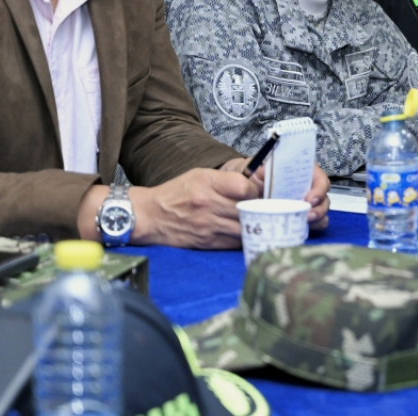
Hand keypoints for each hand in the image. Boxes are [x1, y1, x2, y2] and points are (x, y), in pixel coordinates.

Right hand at [79, 168, 259, 249]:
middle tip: (268, 206)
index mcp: (207, 182)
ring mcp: (208, 225)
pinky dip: (244, 237)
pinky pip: (236, 241)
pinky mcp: (208, 242)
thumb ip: (227, 179)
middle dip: (261, 207)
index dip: (256, 190)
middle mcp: (208, 203)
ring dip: (255, 224)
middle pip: (248, 207)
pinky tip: (247, 232)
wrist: (149, 216)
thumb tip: (256, 182)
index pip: (244, 187)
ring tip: (260, 219)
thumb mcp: (200, 175)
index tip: (257, 191)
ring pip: (245, 226)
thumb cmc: (176, 194)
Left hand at [223, 156, 331, 230]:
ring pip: (322, 211)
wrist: (248, 193)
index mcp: (302, 172)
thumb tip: (254, 181)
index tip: (310, 199)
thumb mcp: (256, 172)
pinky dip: (313, 227)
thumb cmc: (255, 179)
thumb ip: (257, 173)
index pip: (319, 177)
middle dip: (320, 208)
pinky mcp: (303, 217)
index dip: (319, 188)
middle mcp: (308, 188)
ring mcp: (307, 204)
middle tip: (308, 216)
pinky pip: (315, 224)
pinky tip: (302, 228)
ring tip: (305, 222)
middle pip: (324, 197)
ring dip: (317, 218)